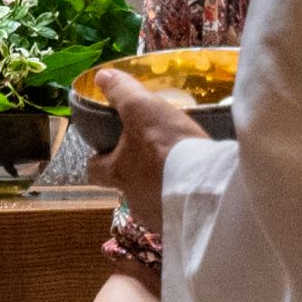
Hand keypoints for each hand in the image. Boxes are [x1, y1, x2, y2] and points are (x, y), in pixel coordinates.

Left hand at [86, 70, 201, 239]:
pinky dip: (182, 200)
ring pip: (152, 199)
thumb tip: (101, 76)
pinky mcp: (182, 225)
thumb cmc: (168, 145)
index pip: (94, 171)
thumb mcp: (142, 108)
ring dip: (161, 187)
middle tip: (155, 154)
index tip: (110, 148)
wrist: (207, 184)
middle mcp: (132, 200)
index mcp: (117, 174)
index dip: (99, 158)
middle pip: (126, 185)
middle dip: (137, 172)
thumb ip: (122, 91)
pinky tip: (196, 186)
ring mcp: (157, 216)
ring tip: (181, 169)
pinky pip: (176, 211)